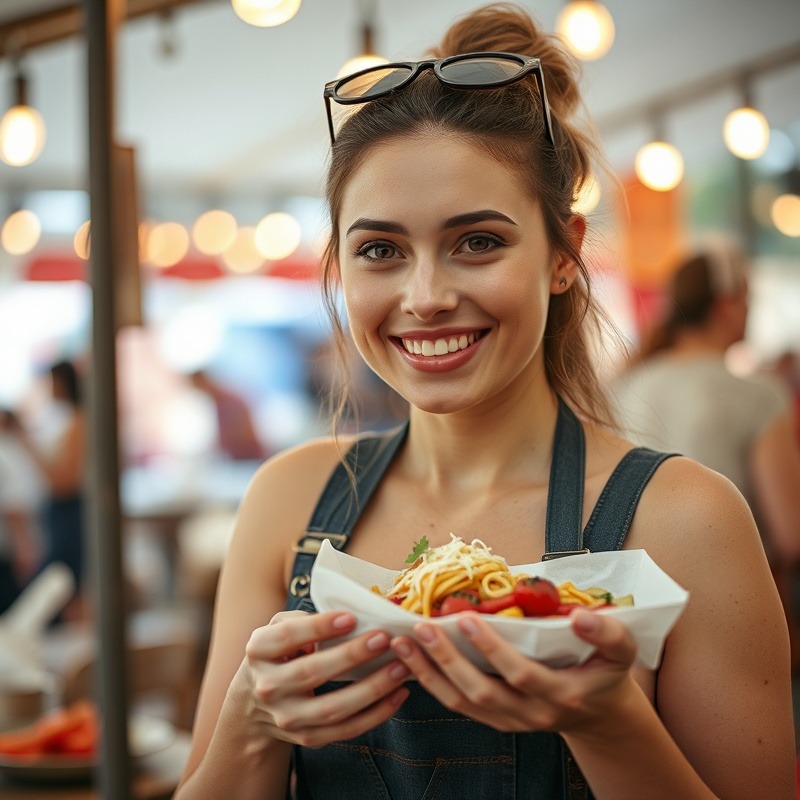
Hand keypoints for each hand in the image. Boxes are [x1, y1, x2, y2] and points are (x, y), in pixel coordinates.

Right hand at [236, 610, 409, 747]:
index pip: (287, 636)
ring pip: (332, 708)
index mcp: (259, 651)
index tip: (350, 617)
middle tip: (383, 639)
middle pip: (311, 673)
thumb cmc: (278, 656)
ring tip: (400, 668)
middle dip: (351, 656)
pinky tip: (398, 694)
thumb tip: (342, 619)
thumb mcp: (277, 630)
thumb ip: (301, 620)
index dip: (318, 627)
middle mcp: (268, 687)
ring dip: (371, 688)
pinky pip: (346, 730)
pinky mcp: (308, 738)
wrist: (255, 707)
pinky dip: (376, 714)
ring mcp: (287, 718)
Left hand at [389, 610, 637, 733]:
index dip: (493, 649)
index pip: (521, 674)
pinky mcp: (496, 719)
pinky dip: (432, 683)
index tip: (468, 618)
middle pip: (482, 691)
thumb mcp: (621, 651)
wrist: (598, 712)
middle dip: (448, 660)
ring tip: (403, 643)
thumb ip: (608, 633)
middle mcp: (531, 713)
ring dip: (429, 673)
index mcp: (561, 694)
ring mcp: (510, 720)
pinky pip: (459, 705)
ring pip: (462, 702)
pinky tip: (412, 660)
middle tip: (423, 627)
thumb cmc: (604, 672)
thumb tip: (583, 617)